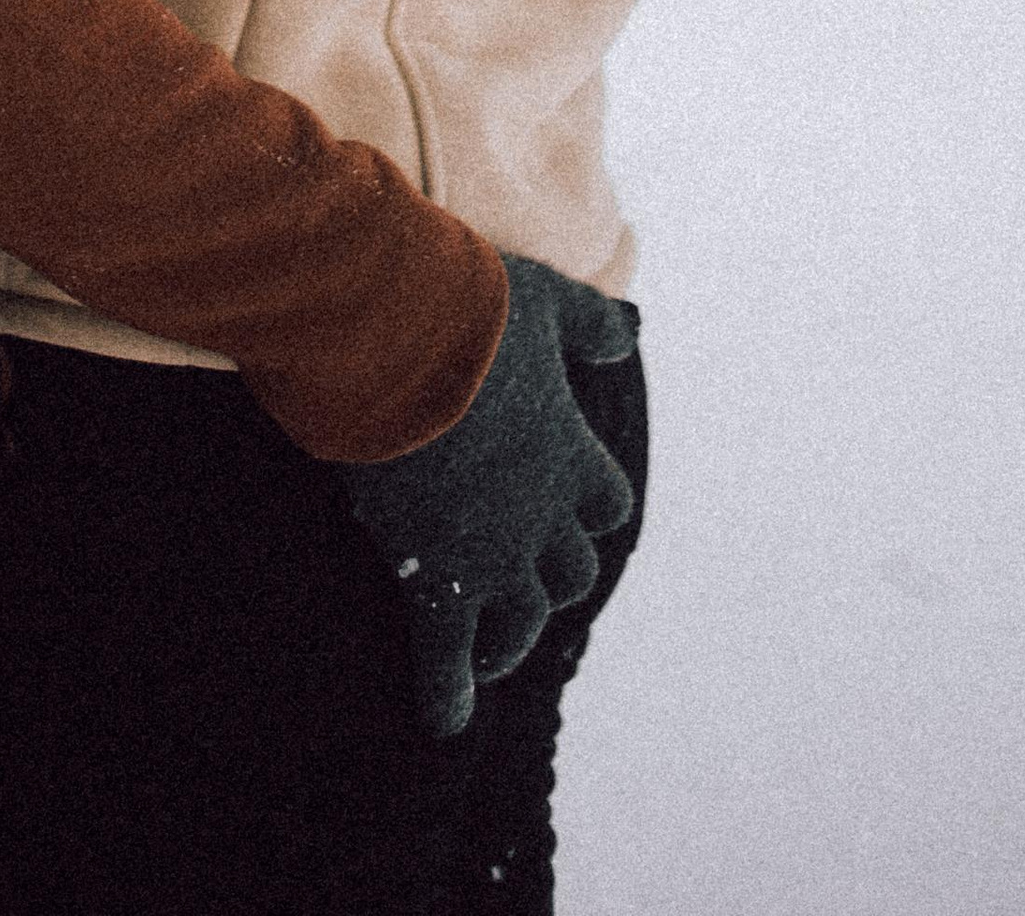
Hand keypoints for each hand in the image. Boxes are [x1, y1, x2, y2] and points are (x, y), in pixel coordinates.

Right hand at [333, 254, 637, 739]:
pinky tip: (446, 722)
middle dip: (553, 578)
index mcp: (570, 452)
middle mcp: (542, 514)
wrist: (392, 335)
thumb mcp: (546, 301)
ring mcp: (492, 553)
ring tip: (493, 655)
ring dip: (513, 642)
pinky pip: (449, 654)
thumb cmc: (466, 308)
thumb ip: (591, 323)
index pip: (606, 505)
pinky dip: (448, 693)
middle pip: (572, 573)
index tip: (572, 514)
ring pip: (524, 621)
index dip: (590, 510)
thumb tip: (632, 332)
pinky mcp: (436, 576)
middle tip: (523, 583)